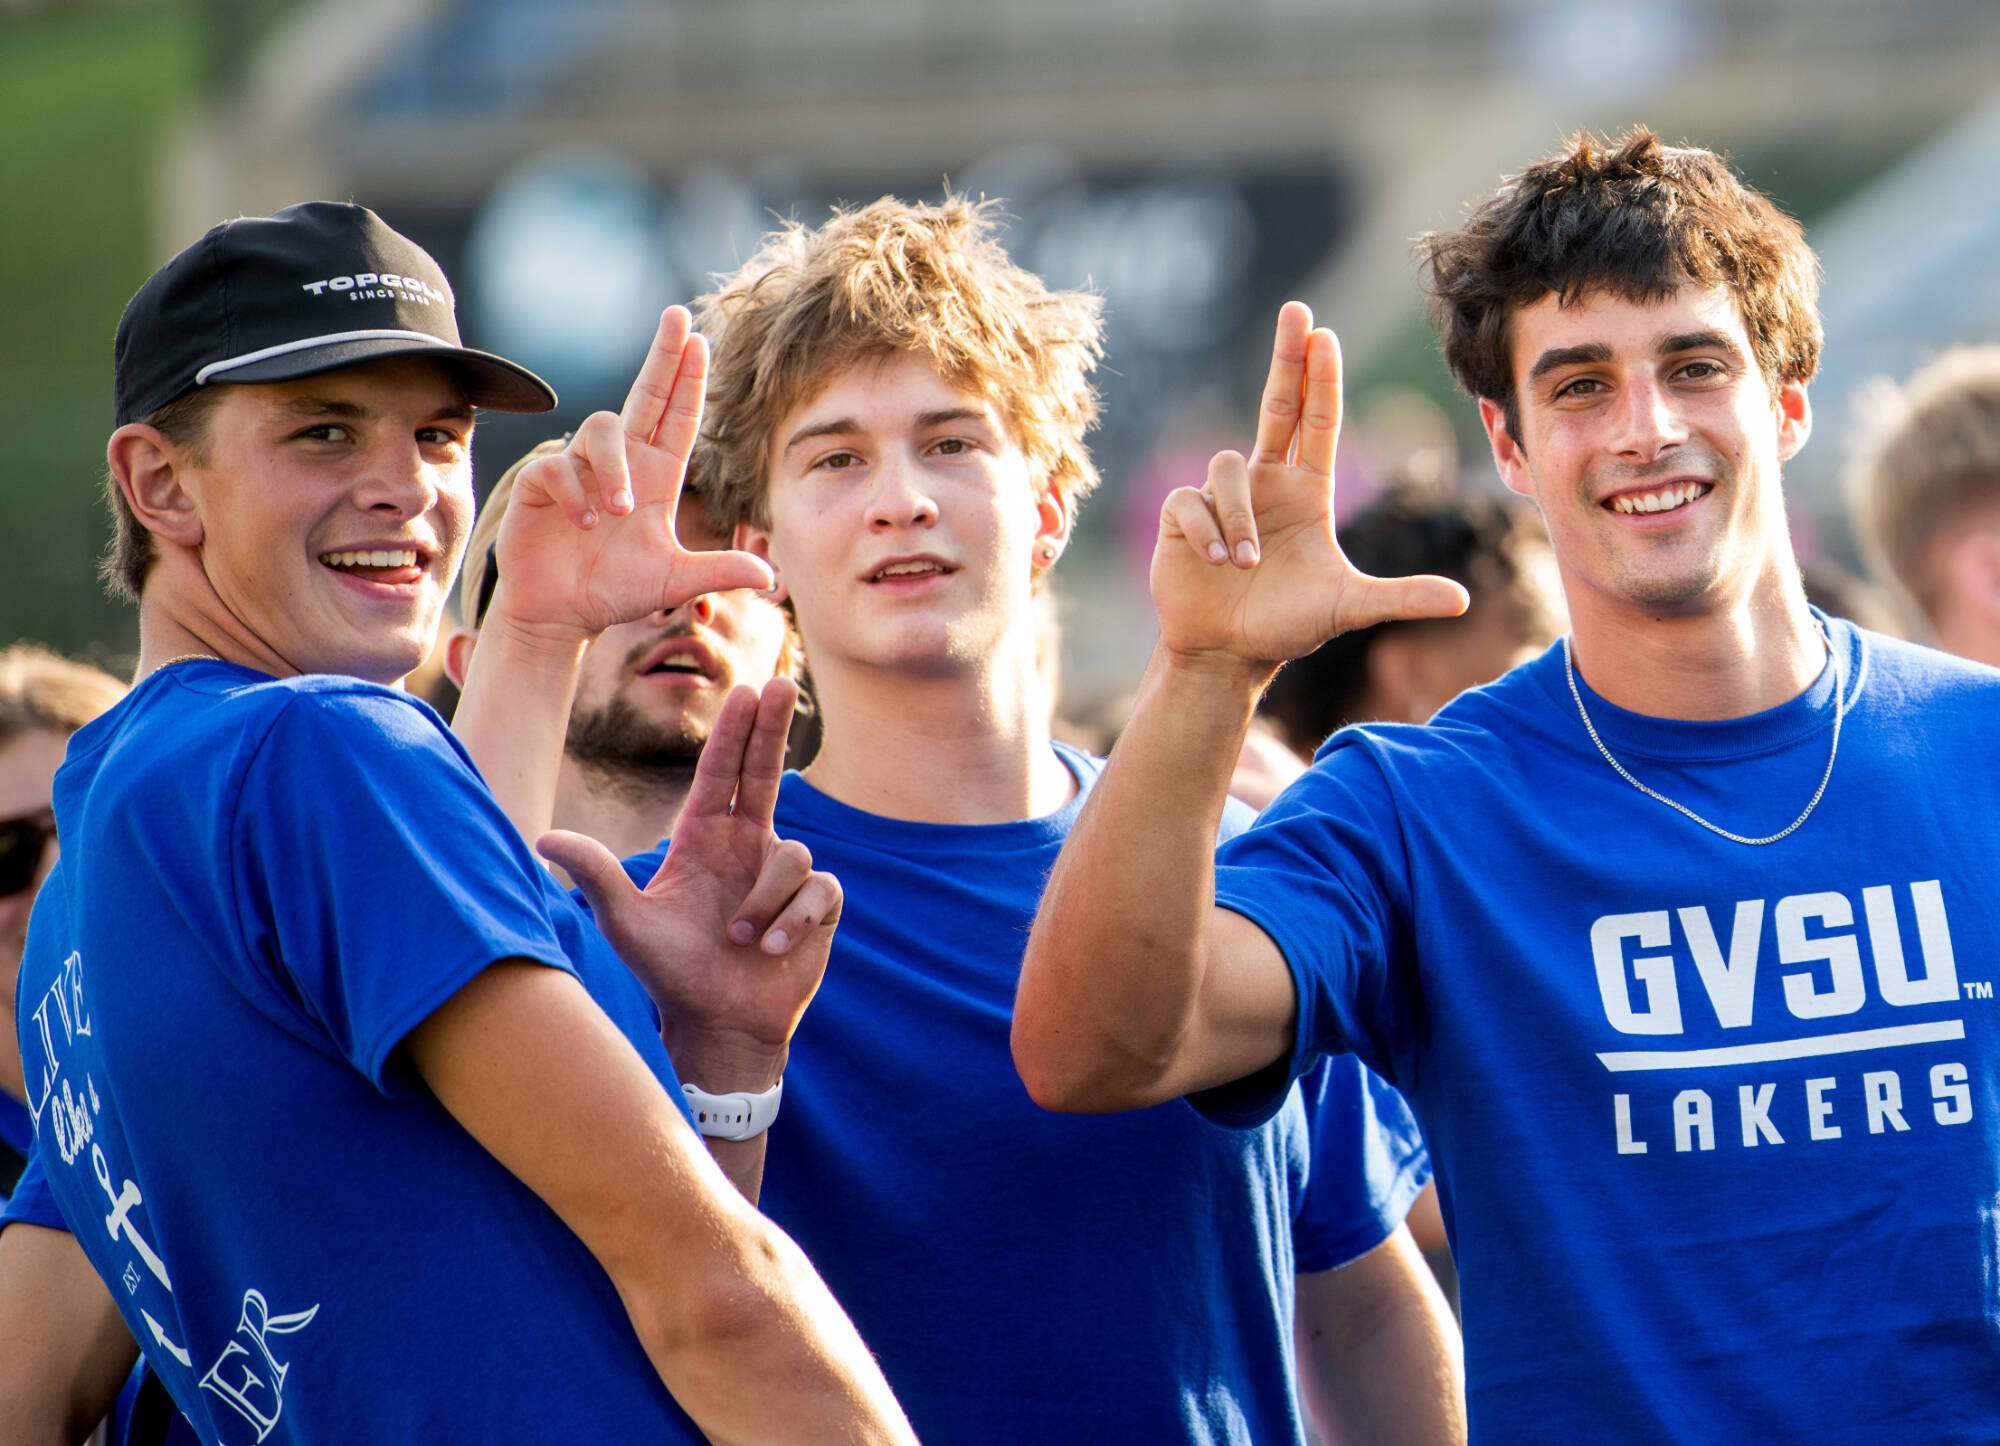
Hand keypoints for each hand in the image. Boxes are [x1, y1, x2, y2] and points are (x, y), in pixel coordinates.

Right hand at [489, 306, 772, 641]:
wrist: (562, 614)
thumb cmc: (616, 591)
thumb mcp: (675, 581)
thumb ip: (719, 572)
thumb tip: (771, 578)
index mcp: (657, 477)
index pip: (679, 418)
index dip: (690, 381)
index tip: (700, 340)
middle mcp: (623, 463)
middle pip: (645, 395)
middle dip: (662, 355)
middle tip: (678, 316)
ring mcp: (582, 468)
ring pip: (603, 429)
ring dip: (614, 468)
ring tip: (618, 512)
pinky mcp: (543, 482)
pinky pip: (560, 466)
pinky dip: (576, 493)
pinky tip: (585, 524)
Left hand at [539, 678, 836, 1090]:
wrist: (718, 1024)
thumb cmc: (670, 973)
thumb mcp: (626, 922)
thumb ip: (596, 875)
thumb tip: (544, 839)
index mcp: (704, 839)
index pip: (721, 773)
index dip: (734, 731)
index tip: (746, 690)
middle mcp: (746, 845)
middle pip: (765, 771)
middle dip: (772, 726)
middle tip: (781, 680)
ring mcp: (783, 874)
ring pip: (789, 853)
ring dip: (762, 901)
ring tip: (740, 939)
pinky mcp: (816, 905)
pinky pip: (816, 890)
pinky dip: (791, 921)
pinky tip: (770, 949)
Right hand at [1152, 302, 1467, 668]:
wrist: (1226, 651)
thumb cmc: (1287, 625)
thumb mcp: (1348, 608)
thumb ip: (1400, 598)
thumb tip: (1463, 602)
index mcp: (1308, 491)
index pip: (1318, 422)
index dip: (1321, 378)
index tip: (1324, 333)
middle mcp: (1268, 482)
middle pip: (1277, 404)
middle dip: (1287, 357)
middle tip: (1296, 310)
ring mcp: (1224, 495)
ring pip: (1230, 466)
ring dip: (1240, 516)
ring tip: (1246, 565)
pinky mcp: (1184, 515)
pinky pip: (1193, 501)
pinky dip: (1208, 531)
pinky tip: (1217, 564)